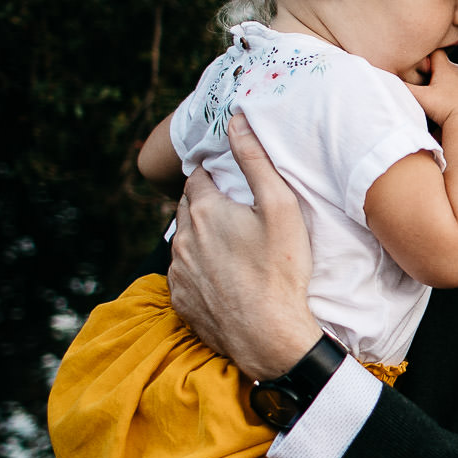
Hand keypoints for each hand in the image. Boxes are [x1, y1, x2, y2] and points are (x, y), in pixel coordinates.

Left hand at [169, 111, 321, 377]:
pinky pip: (183, 275)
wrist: (269, 336)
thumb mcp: (279, 208)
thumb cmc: (280, 271)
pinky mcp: (181, 300)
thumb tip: (236, 120)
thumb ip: (255, 162)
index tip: (225, 176)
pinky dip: (198, 269)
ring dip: (199, 237)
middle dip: (202, 202)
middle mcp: (181, 239)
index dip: (211, 173)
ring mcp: (177, 272)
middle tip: (230, 209)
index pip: (196, 177)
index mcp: (203, 211)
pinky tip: (223, 275)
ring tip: (229, 244)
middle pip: (186, 208)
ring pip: (182, 242)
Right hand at [406, 50, 457, 127]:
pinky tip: (448, 105)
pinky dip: (452, 94)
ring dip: (441, 85)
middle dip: (430, 73)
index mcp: (447, 66)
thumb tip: (386, 79)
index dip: (423, 57)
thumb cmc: (447, 110)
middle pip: (440, 65)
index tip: (415, 67)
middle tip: (421, 85)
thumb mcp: (421, 98)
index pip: (433, 51)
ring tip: (435, 98)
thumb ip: (404, 87)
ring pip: (450, 77)